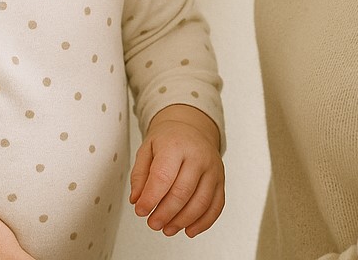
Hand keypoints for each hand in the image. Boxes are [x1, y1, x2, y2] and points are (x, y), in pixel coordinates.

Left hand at [130, 104, 225, 237]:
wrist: (191, 128)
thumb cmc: (169, 140)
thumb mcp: (147, 148)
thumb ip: (139, 174)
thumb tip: (137, 199)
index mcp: (176, 144)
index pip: (163, 176)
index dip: (150, 198)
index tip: (141, 210)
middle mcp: (197, 155)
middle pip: (182, 192)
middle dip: (165, 213)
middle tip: (153, 223)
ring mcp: (212, 168)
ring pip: (201, 202)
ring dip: (182, 221)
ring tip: (167, 228)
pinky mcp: (221, 180)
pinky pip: (216, 206)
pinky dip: (203, 223)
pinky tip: (189, 229)